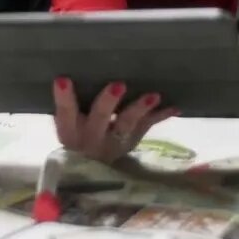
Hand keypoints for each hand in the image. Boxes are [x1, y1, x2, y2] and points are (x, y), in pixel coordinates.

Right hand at [52, 78, 177, 162]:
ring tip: (153, 95)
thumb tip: (71, 69)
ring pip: (126, 126)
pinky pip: (147, 127)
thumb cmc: (77, 131)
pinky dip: (160, 116)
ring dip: (139, 109)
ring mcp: (114, 142)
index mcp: (70, 130)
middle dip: (108, 103)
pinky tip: (174, 107)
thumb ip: (70, 105)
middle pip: (98, 120)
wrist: (92, 169)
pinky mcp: (133, 140)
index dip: (63, 98)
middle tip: (118, 85)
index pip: (65, 113)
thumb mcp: (69, 123)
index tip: (63, 79)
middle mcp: (91, 138)